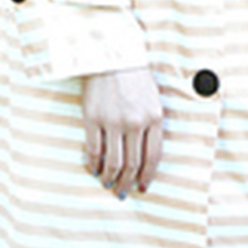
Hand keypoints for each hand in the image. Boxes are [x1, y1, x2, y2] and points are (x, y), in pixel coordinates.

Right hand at [81, 66, 163, 198]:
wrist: (112, 55)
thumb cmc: (135, 78)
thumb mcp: (153, 100)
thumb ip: (152, 126)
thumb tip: (145, 156)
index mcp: (154, 118)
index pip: (153, 157)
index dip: (147, 176)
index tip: (142, 187)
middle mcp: (135, 122)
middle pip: (133, 164)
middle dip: (128, 183)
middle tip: (122, 193)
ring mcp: (113, 120)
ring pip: (113, 162)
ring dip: (110, 178)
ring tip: (107, 183)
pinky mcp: (93, 117)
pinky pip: (93, 149)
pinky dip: (93, 163)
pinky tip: (93, 169)